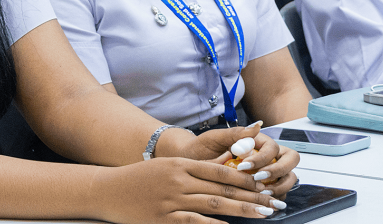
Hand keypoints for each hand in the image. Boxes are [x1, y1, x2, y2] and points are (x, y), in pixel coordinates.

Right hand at [92, 156, 285, 223]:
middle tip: (274, 202)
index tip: (265, 184)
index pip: (221, 170)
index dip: (246, 178)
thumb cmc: (140, 178)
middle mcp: (179, 180)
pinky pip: (194, 222)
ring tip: (263, 214)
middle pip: (223, 188)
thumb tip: (226, 173)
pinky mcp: (163, 219)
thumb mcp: (168, 166)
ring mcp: (172, 200)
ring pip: (214, 205)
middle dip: (253, 196)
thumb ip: (194, 171)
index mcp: (182, 164)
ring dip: (242, 210)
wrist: (108, 189)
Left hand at [178, 123, 299, 199]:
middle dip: (279, 171)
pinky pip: (279, 193)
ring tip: (262, 193)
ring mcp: (266, 172)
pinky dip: (275, 198)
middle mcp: (265, 156)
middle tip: (259, 179)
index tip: (246, 166)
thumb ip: (235, 133)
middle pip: (289, 160)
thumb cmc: (200, 149)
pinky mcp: (263, 188)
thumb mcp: (214, 138)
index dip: (263, 158)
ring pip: (288, 177)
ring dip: (279, 186)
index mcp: (257, 142)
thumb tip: (257, 124)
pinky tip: (261, 202)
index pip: (272, 147)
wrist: (188, 164)